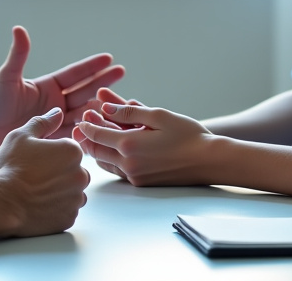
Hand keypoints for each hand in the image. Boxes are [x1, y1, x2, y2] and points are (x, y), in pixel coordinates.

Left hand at [0, 26, 124, 159]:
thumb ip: (18, 56)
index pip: (75, 74)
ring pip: (85, 112)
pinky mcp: (56, 138)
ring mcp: (58, 121)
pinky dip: (90, 129)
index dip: (91, 66)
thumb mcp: (7, 79)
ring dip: (99, 106)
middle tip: (121, 72)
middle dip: (103, 81)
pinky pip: (77, 133)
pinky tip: (104, 127)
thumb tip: (19, 29)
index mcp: (48, 86)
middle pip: (85, 90)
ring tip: (117, 102)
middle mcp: (57, 102)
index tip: (108, 58)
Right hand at [0, 107, 90, 236]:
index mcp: (72, 151)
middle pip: (73, 171)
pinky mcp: (68, 219)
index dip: (50, 154)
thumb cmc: (10, 167)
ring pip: (72, 192)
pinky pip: (66, 211)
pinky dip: (55, 209)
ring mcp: (75, 199)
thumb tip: (57, 112)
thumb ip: (43, 122)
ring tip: (35, 192)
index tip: (35, 160)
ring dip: (59, 192)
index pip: (69, 149)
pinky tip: (37, 206)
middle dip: (58, 173)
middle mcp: (80, 175)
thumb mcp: (21, 136)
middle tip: (34, 177)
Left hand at [74, 101, 213, 186]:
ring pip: (106, 161)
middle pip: (96, 150)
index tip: (84, 114)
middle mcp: (128, 164)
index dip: (87, 123)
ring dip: (99, 147)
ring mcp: (134, 176)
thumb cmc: (188, 135)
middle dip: (88, 135)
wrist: (209, 161)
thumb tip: (106, 108)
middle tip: (83, 122)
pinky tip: (114, 146)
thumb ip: (129, 112)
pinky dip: (112, 156)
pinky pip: (118, 169)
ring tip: (96, 133)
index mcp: (129, 145)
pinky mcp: (142, 182)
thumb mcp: (159, 115)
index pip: (97, 134)